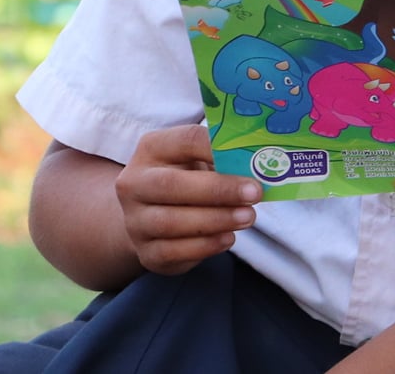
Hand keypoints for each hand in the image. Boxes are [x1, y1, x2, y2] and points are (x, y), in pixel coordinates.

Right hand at [114, 123, 260, 274]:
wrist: (152, 215)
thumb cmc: (187, 178)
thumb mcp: (199, 159)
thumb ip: (223, 158)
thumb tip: (260, 163)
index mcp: (152, 149)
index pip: (185, 141)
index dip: (216, 148)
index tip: (249, 157)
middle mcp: (134, 184)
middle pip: (170, 185)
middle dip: (218, 189)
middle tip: (255, 193)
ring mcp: (135, 221)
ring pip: (170, 222)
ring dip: (215, 220)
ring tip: (248, 217)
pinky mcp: (145, 252)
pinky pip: (172, 252)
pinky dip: (204, 246)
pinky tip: (228, 238)